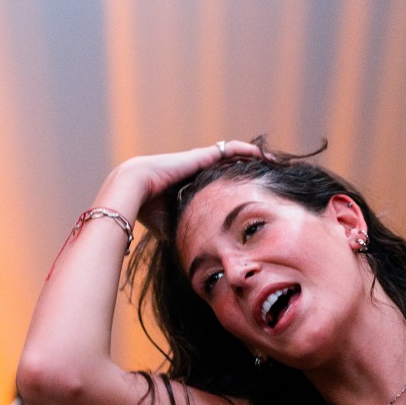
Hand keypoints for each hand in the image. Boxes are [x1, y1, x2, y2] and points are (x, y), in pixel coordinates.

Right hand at [132, 141, 263, 235]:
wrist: (134, 190)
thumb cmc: (147, 210)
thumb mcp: (170, 226)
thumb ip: (183, 234)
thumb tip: (191, 255)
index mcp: (189, 186)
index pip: (217, 184)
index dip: (234, 187)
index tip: (251, 198)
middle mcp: (196, 171)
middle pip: (228, 168)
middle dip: (247, 171)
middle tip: (267, 179)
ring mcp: (200, 160)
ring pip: (232, 156)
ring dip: (251, 158)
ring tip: (272, 164)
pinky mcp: (202, 155)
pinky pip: (229, 149)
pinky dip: (246, 150)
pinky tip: (261, 154)